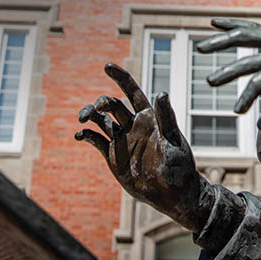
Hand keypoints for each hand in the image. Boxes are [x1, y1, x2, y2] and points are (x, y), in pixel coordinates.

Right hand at [75, 63, 210, 230]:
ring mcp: (122, 139)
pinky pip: (96, 140)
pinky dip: (86, 135)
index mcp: (149, 118)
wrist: (173, 194)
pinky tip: (80, 135)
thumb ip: (167, 117)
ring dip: (89, 115)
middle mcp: (133, 125)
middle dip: (102, 102)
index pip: (132, 92)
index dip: (121, 78)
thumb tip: (161, 92)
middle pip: (112, 105)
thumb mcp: (174, 141)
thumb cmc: (180, 167)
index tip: (107, 65)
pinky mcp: (113, 155)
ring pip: (100, 120)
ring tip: (83, 119)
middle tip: (97, 109)